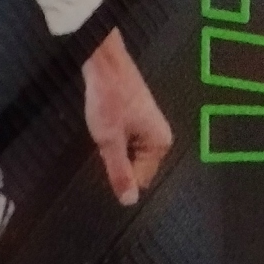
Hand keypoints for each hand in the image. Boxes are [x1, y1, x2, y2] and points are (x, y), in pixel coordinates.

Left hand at [82, 30, 172, 206]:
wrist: (103, 62)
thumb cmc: (108, 97)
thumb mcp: (109, 140)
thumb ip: (119, 172)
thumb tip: (129, 201)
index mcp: (160, 143)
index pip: (140, 179)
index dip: (119, 174)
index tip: (105, 158)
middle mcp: (159, 136)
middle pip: (135, 167)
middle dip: (116, 160)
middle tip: (103, 141)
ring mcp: (148, 126)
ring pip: (127, 154)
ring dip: (112, 148)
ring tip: (103, 129)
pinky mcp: (137, 118)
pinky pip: (124, 140)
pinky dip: (111, 136)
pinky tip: (104, 123)